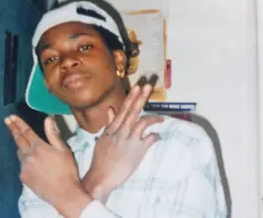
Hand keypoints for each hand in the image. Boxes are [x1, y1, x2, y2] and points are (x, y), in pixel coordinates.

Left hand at [5, 115, 91, 217]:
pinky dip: (25, 161)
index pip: (26, 132)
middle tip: (7, 121)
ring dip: (20, 146)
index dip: (18, 123)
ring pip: (20, 153)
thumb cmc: (67, 171)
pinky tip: (32, 163)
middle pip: (19, 140)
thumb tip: (48, 119)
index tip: (11, 117)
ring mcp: (24, 168)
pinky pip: (22, 166)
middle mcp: (28, 156)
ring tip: (22, 142)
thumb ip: (53, 134)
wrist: (63, 193)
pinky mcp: (24, 178)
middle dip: (13, 129)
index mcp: (39, 147)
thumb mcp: (63, 150)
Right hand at [82, 84, 163, 201]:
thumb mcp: (103, 139)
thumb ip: (109, 124)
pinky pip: (151, 139)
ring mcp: (130, 140)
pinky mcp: (138, 150)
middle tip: (148, 86)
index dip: (131, 97)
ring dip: (154, 117)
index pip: (123, 109)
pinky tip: (157, 137)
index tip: (138, 87)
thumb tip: (111, 109)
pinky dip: (155, 136)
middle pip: (133, 111)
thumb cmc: (101, 159)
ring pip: (144, 122)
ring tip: (161, 117)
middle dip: (141, 97)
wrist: (102, 176)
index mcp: (112, 128)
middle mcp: (122, 131)